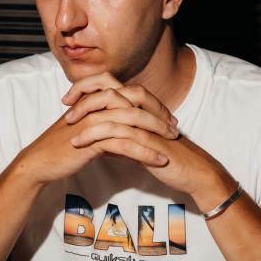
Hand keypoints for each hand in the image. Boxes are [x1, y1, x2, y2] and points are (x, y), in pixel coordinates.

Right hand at [17, 79, 174, 185]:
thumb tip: (126, 140)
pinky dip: (146, 152)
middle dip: (158, 113)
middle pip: (135, 101)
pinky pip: (125, 143)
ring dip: (156, 132)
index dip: (150, 102)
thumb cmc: (60, 148)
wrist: (39, 162)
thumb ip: (106, 131)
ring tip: (172, 142)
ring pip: (133, 121)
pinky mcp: (92, 139)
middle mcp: (95, 105)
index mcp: (94, 100)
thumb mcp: (86, 133)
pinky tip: (159, 160)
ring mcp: (94, 120)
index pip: (129, 92)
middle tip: (174, 126)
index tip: (166, 115)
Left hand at [64, 72, 235, 208]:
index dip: (90, 88)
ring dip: (86, 117)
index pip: (112, 87)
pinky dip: (95, 136)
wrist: (195, 173)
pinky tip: (80, 144)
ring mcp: (146, 123)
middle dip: (84, 95)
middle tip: (65, 106)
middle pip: (109, 90)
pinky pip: (117, 132)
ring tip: (68, 128)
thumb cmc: (172, 161)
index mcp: (141, 108)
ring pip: (111, 110)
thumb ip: (123, 144)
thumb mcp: (142, 149)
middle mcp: (143, 111)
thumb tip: (104, 147)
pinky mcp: (148, 139)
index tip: (70, 99)